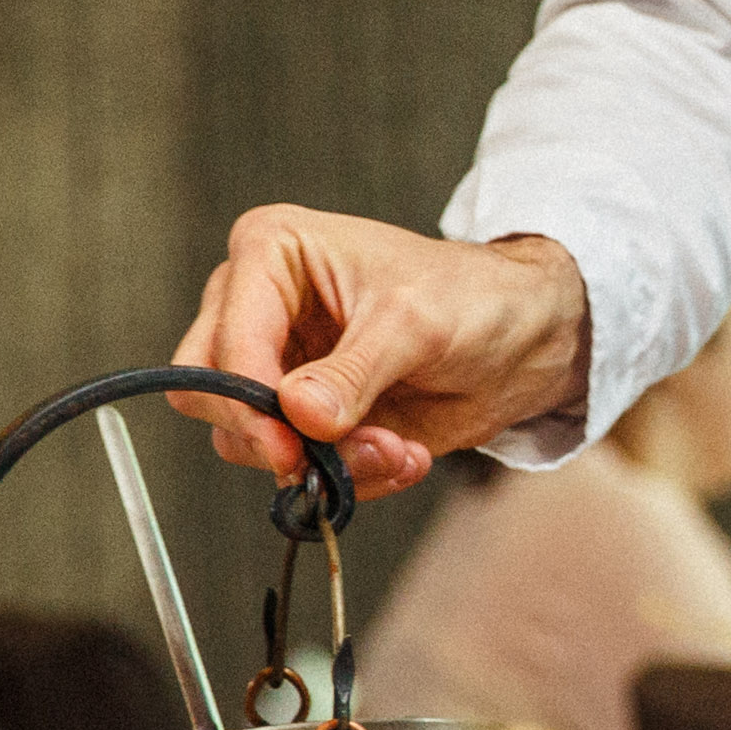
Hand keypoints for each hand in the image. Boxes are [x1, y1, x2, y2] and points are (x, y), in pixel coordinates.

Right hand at [170, 214, 590, 498]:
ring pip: (248, 440)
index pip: (220, 340)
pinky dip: (345, 477)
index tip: (292, 446)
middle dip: (277, 437)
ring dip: (323, 463)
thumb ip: (353, 373)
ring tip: (396, 450)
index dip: (248, 400)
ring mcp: (275, 365)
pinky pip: (292, 466)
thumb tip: (298, 416)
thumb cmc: (472, 298)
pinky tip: (401, 457)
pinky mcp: (302, 414)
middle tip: (339, 457)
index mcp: (270, 253)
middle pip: (207, 392)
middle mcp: (256, 306)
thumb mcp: (416, 325)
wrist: (522, 336)